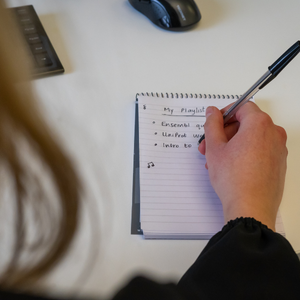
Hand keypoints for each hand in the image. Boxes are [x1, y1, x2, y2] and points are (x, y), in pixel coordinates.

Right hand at [198, 102, 287, 230]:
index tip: (214, 123)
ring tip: (215, 160)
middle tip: (208, 145)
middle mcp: (273, 134)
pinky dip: (244, 153)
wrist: (250, 208)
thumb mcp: (214, 147)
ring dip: (231, 144)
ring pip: (251, 138)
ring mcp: (278, 150)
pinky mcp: (278, 163)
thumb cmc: (233, 178)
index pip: (242, 107)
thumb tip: (212, 112)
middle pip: (246, 123)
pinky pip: (259, 150)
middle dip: (224, 133)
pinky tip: (229, 167)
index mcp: (259, 124)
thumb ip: (212, 124)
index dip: (225, 113)